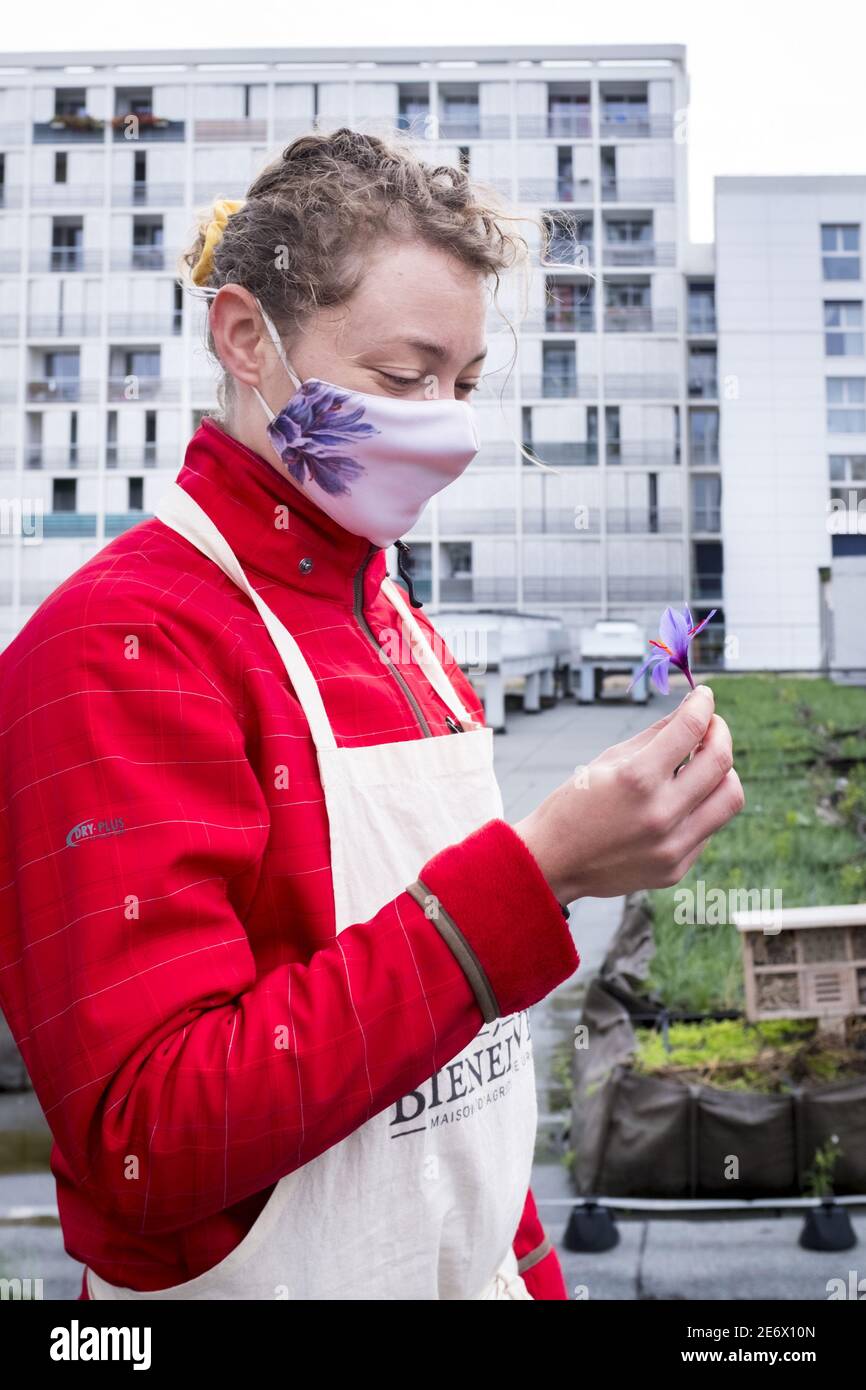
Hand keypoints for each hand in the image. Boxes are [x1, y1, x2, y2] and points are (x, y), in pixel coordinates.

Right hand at [512, 686, 744, 902]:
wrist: (551, 863)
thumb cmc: (574, 805)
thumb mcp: (607, 760)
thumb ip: (655, 735)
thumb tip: (689, 709)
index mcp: (636, 779)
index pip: (690, 728)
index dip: (703, 704)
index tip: (704, 696)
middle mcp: (660, 814)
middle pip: (720, 762)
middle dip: (720, 732)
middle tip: (710, 726)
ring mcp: (671, 846)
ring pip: (729, 798)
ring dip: (722, 773)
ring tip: (702, 765)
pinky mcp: (675, 868)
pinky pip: (709, 827)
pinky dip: (701, 805)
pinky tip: (679, 801)